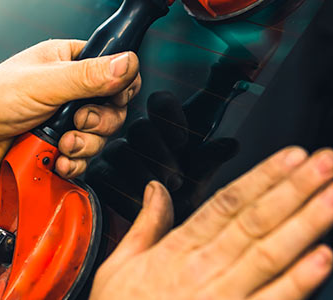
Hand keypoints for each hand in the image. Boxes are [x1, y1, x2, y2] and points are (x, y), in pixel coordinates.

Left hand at [0, 39, 140, 178]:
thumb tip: (128, 62)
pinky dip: (74, 163)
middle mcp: (67, 88)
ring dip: (85, 145)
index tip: (111, 98)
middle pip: (112, 107)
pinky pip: (82, 157)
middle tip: (78, 123)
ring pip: (99, 136)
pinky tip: (57, 161)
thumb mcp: (44, 83)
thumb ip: (88, 76)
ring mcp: (61, 119)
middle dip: (99, 122)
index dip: (119, 87)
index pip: (114, 68)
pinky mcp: (55, 145)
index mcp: (66, 60)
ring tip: (62, 145)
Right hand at [88, 90, 238, 220]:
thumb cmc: (182, 195)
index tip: (182, 140)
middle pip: (140, 127)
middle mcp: (140, 136)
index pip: (161, 102)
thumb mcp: (200, 177)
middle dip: (159, 153)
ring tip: (162, 194)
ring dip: (144, 173)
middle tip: (176, 178)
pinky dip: (126, 191)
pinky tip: (142, 205)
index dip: (169, 114)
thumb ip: (211, 158)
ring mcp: (117, 154)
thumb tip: (232, 144)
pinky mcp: (100, 175)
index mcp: (167, 127)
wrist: (161, 230)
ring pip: (120, 150)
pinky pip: (106, 176)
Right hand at [91, 147, 332, 299]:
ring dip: (307, 223)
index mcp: (176, 252)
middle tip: (329, 162)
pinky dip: (298, 282)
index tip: (293, 156)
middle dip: (295, 189)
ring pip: (269, 255)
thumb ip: (145, 226)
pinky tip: (322, 259)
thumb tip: (155, 189)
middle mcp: (200, 272)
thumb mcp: (118, 269)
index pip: (226, 204)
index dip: (262, 177)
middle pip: (254, 221)